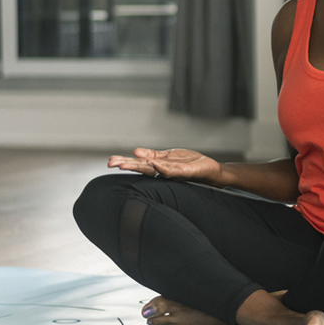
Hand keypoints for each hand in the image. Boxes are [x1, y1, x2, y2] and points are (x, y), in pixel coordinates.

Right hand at [108, 148, 222, 184]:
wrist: (212, 172)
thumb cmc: (192, 164)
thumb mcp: (169, 157)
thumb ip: (153, 155)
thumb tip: (135, 152)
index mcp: (159, 166)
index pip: (139, 164)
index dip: (126, 162)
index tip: (110, 161)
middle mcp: (163, 171)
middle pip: (142, 167)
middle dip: (127, 165)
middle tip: (111, 163)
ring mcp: (173, 172)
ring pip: (152, 170)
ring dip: (138, 166)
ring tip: (124, 164)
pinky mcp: (184, 172)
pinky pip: (170, 170)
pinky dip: (160, 167)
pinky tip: (151, 162)